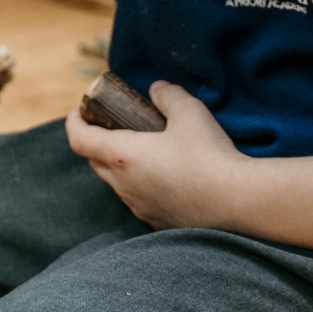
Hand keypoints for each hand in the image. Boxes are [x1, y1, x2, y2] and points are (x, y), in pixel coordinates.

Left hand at [64, 82, 247, 229]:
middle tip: (109, 126)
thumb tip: (156, 89)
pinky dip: (140, 185)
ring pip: (117, 184)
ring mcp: (139, 207)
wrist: (238, 202)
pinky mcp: (157, 222)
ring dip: (118, 166)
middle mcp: (124, 185)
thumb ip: (168, 95)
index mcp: (122, 156)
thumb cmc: (209, 154)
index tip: (78, 112)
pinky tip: (163, 176)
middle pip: (94, 162)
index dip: (74, 123)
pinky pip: (138, 200)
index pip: (79, 139)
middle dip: (95, 142)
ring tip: (140, 150)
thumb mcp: (189, 112)